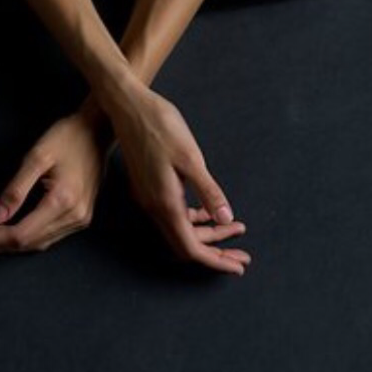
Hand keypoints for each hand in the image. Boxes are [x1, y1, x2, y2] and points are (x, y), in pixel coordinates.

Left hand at [0, 102, 109, 255]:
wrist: (98, 130)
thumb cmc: (68, 137)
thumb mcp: (37, 156)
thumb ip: (16, 188)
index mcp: (62, 201)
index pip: (20, 234)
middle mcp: (74, 217)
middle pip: (27, 242)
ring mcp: (80, 219)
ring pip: (38, 243)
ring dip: (9, 243)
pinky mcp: (81, 217)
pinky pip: (49, 237)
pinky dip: (27, 238)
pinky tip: (10, 234)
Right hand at [105, 83, 251, 276]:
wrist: (128, 105)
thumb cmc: (161, 125)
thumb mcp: (191, 157)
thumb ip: (209, 191)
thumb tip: (226, 220)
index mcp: (165, 202)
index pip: (191, 248)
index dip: (216, 261)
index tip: (238, 267)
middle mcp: (153, 206)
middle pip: (186, 244)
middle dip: (216, 252)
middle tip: (243, 254)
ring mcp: (148, 198)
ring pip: (180, 229)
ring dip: (207, 234)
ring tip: (235, 230)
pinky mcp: (148, 187)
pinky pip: (173, 214)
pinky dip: (193, 218)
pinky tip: (208, 211)